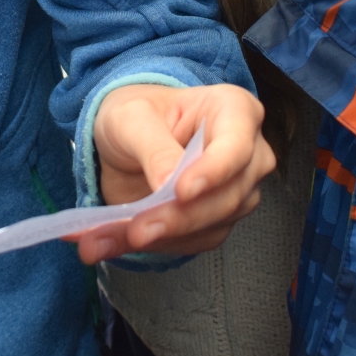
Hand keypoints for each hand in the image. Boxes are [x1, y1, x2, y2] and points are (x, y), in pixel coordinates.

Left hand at [72, 83, 273, 264]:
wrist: (124, 142)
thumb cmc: (136, 116)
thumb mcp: (131, 117)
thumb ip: (153, 147)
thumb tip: (168, 184)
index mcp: (234, 110)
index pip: (237, 146)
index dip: (213, 171)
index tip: (181, 191)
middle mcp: (247, 154)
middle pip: (227, 196)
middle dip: (179, 216)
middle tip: (137, 229)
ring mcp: (237, 191)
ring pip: (213, 226)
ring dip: (160, 237)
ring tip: (108, 236)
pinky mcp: (218, 222)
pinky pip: (193, 242)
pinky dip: (152, 245)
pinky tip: (115, 240)